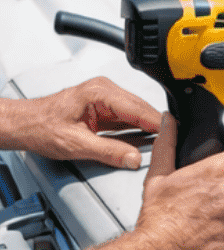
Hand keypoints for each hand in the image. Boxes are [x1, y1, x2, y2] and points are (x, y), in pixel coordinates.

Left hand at [1, 76, 160, 168]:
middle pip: (140, 108)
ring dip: (147, 126)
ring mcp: (105, 97)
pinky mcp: (103, 107)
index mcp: (99, 93)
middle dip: (156, 125)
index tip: (173, 134)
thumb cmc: (41, 128)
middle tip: (173, 140)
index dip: (156, 123)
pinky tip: (145, 138)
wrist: (24, 125)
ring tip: (163, 141)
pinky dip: (136, 127)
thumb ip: (109, 151)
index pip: (138, 108)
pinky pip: (126, 116)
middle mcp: (104, 90)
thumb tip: (133, 158)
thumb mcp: (76, 144)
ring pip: (136, 112)